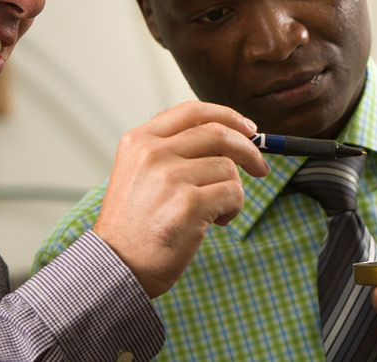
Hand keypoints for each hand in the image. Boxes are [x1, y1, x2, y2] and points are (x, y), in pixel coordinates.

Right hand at [92, 101, 269, 296]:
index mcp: (139, 141)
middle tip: (260, 167)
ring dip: (234, 190)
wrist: (117, 266)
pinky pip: (233, 194)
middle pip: (218, 134)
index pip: (193, 111)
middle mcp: (153, 153)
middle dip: (248, 149)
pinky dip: (234, 208)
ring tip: (217, 211)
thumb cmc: (135, 226)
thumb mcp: (139, 174)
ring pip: (229, 168)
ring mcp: (170, 177)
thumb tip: (228, 138)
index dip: (228, 116)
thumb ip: (172, 151)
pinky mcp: (188, 204)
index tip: (249, 129)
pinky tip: (217, 222)